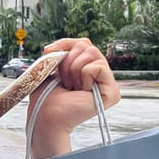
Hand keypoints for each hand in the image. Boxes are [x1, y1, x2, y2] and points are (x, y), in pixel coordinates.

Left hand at [26, 38, 119, 158]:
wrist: (47, 115)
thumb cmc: (46, 97)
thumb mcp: (50, 68)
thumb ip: (60, 52)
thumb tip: (55, 46)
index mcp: (88, 69)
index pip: (83, 42)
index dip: (65, 44)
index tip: (48, 51)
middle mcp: (100, 75)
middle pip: (87, 45)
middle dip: (68, 60)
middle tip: (64, 81)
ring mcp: (108, 84)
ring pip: (92, 53)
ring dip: (74, 70)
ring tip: (72, 87)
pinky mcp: (112, 92)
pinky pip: (97, 66)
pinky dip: (84, 76)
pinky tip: (82, 91)